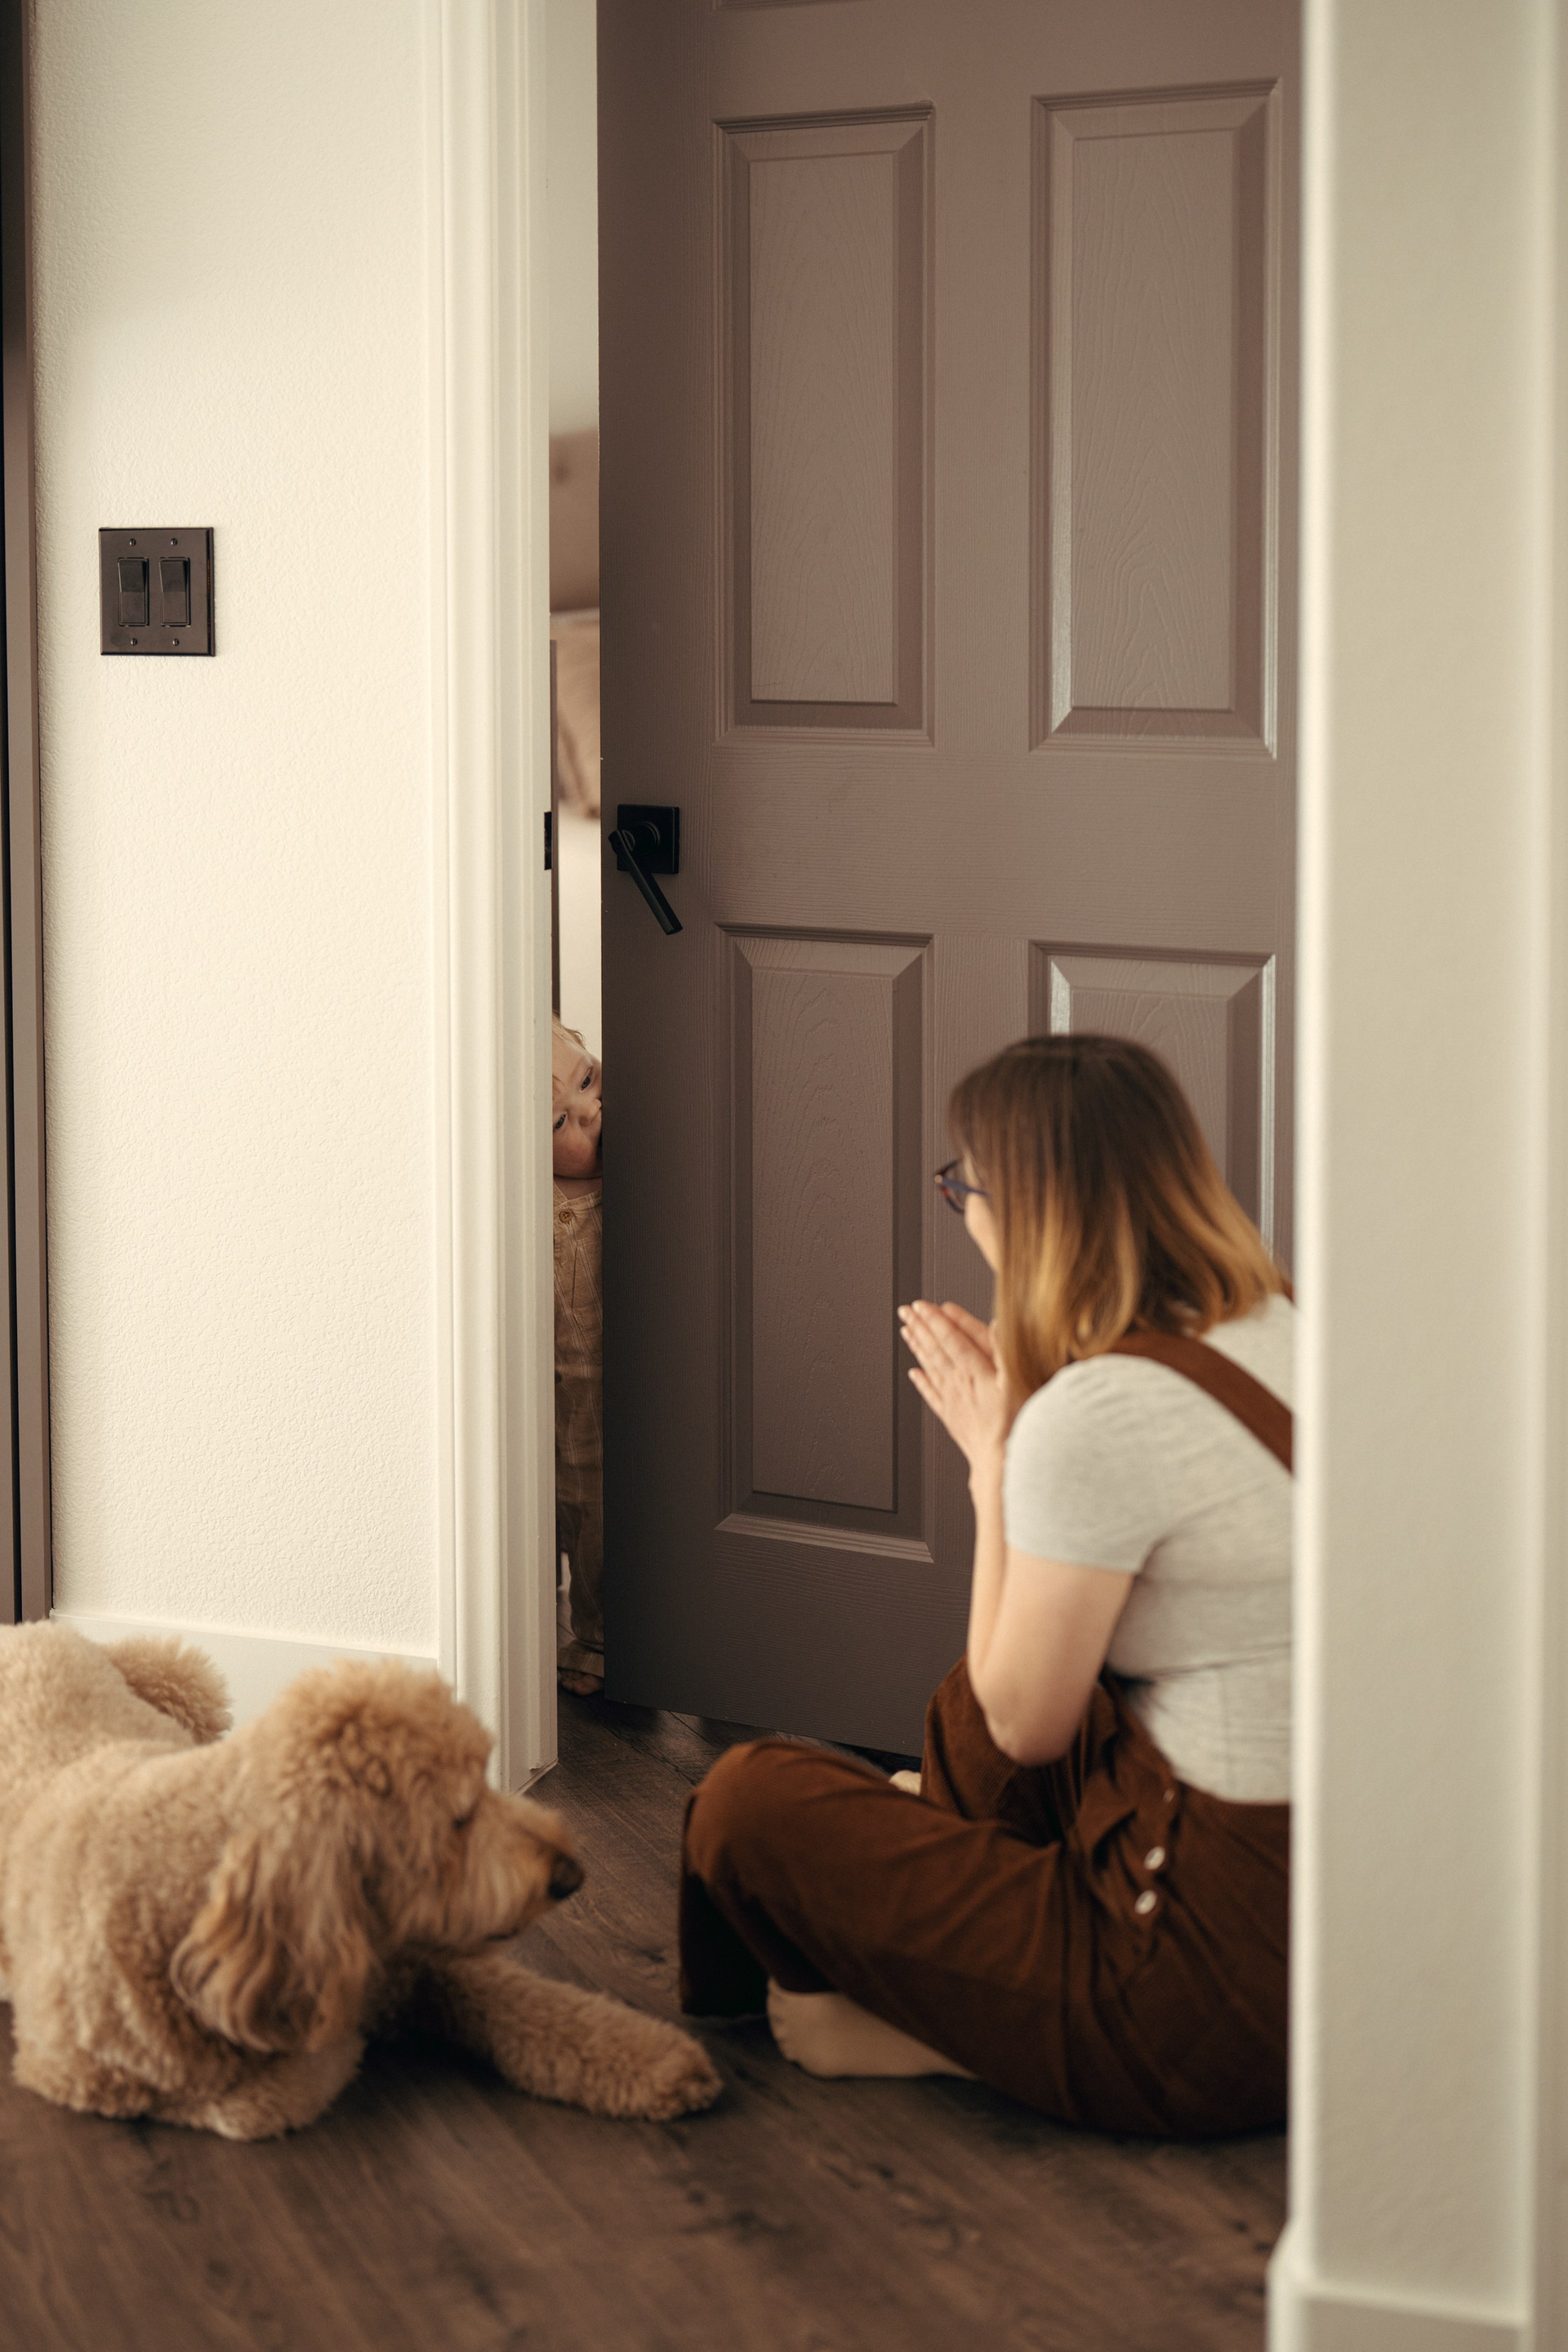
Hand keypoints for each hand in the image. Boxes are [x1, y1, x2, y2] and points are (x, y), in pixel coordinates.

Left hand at [898, 1300, 1013, 1479]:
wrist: (998, 1462)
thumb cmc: (1012, 1424)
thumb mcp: (1016, 1383)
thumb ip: (1005, 1352)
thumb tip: (997, 1323)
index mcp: (974, 1371)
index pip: (950, 1339)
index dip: (936, 1320)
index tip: (922, 1305)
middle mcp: (958, 1383)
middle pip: (935, 1349)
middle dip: (920, 1327)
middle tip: (905, 1311)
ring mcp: (952, 1400)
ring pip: (930, 1367)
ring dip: (917, 1347)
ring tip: (906, 1332)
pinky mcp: (951, 1417)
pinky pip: (931, 1394)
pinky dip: (921, 1382)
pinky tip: (914, 1373)